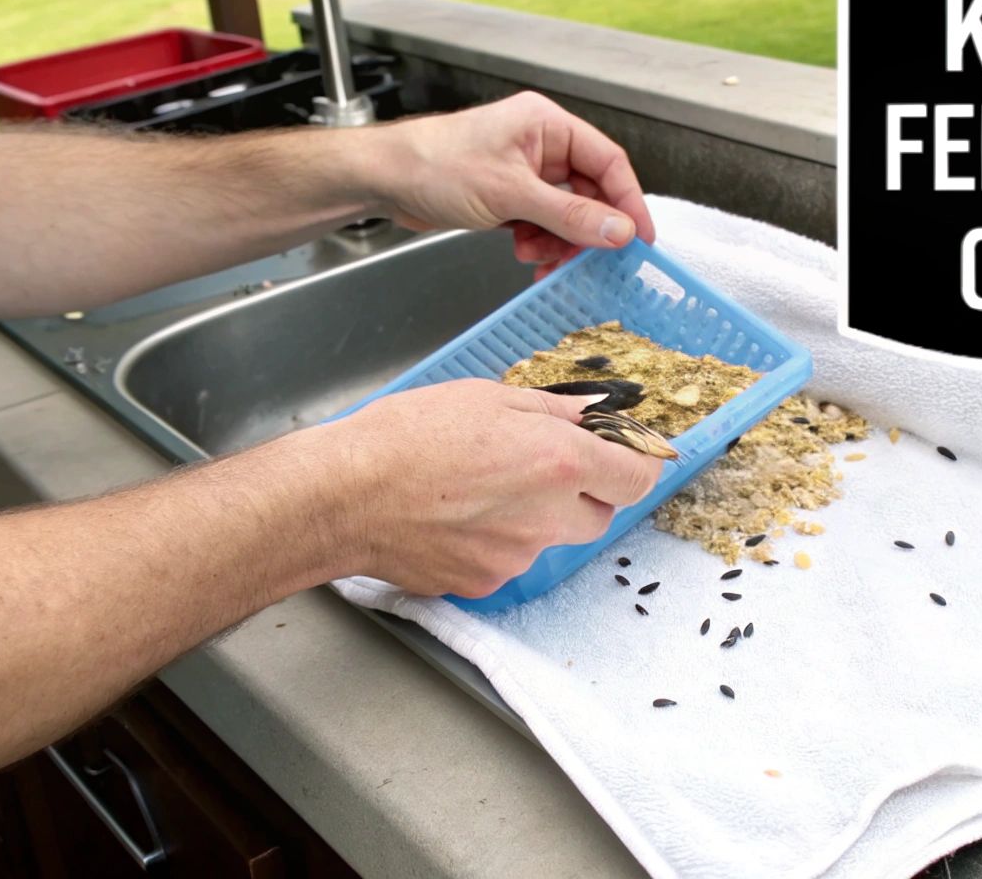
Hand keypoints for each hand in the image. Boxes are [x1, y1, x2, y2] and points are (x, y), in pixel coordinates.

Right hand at [310, 379, 664, 597]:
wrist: (345, 496)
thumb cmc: (406, 437)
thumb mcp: (485, 398)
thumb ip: (551, 409)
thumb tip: (591, 412)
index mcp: (559, 462)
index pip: (637, 478)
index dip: (634, 465)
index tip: (621, 456)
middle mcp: (548, 517)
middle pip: (600, 515)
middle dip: (584, 494)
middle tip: (539, 468)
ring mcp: (517, 557)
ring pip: (550, 540)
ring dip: (534, 519)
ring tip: (479, 491)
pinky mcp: (484, 584)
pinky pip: (507, 562)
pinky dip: (493, 543)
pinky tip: (455, 518)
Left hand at [376, 92, 656, 279]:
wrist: (385, 179)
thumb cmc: (435, 165)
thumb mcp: (511, 193)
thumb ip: (569, 214)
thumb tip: (618, 230)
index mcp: (547, 125)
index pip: (608, 161)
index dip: (628, 201)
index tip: (640, 238)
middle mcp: (540, 144)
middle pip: (588, 191)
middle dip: (587, 229)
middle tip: (590, 260)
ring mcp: (524, 171)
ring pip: (565, 213)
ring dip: (560, 241)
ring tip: (540, 257)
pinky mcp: (508, 195)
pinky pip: (542, 223)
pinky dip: (540, 242)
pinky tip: (526, 253)